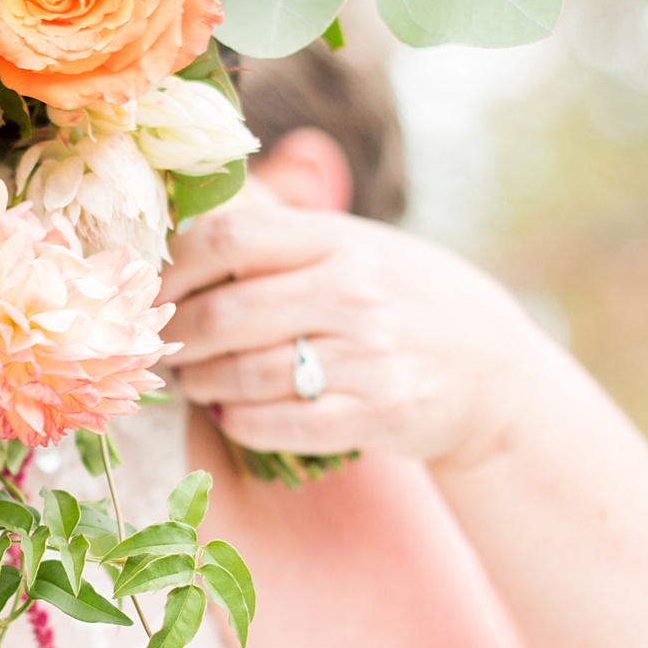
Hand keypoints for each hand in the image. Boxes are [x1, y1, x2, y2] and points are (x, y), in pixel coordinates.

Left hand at [162, 184, 550, 470]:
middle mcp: (353, 291)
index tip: (155, 292)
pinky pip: (281, 423)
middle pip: (226, 313)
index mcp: (339, 240)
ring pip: (245, 375)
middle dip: (180, 338)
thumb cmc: (404, 301)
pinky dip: (242, 423)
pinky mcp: (379, 412)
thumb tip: (188, 223)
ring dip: (203, 384)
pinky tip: (232, 416)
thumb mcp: (358, 247)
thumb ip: (285, 238)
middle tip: (164, 350)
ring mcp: (369, 354)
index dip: (175, 268)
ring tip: (195, 382)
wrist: (492, 369)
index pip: (230, 238)